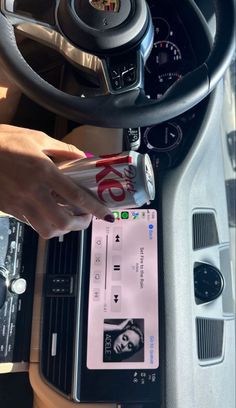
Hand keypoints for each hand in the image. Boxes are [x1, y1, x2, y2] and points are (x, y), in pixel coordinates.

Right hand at [0, 124, 113, 238]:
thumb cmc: (5, 140)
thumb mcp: (37, 137)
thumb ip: (63, 149)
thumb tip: (83, 158)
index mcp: (44, 171)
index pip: (75, 196)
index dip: (94, 208)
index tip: (106, 214)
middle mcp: (33, 191)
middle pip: (63, 221)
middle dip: (80, 224)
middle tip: (85, 218)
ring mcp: (19, 203)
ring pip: (46, 230)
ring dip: (62, 229)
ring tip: (68, 219)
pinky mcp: (9, 209)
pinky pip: (31, 224)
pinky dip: (44, 224)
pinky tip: (48, 214)